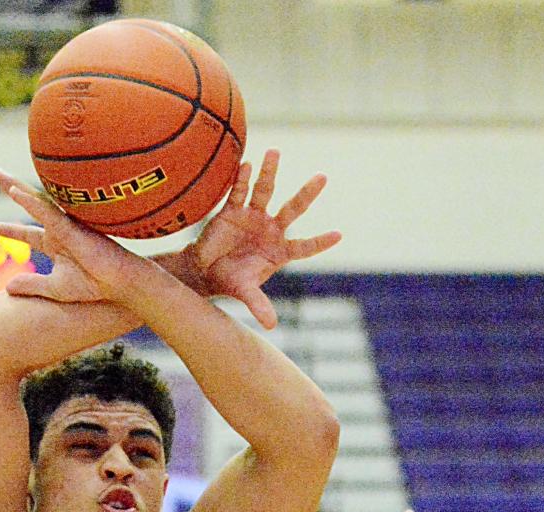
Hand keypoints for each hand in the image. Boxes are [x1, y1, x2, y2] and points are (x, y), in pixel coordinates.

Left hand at [0, 170, 159, 306]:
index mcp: (58, 244)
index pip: (29, 234)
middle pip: (32, 206)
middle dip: (13, 189)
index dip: (12, 230)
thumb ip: (32, 285)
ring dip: (17, 187)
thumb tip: (6, 288)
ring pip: (38, 202)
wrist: (119, 282)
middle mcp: (61, 230)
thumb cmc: (95, 285)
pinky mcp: (73, 227)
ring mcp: (67, 225)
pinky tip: (16, 191)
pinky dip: (31, 202)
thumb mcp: (56, 287)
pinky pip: (48, 212)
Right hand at [178, 149, 341, 328]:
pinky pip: (238, 191)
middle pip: (292, 209)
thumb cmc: (230, 281)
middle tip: (323, 177)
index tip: (339, 235)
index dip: (320, 242)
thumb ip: (259, 305)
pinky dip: (242, 179)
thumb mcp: (246, 293)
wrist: (204, 272)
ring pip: (265, 191)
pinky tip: (247, 164)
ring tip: (275, 152)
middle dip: (307, 194)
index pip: (305, 246)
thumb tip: (271, 326)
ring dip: (270, 172)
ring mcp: (252, 217)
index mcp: (279, 251)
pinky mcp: (232, 211)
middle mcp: (269, 230)